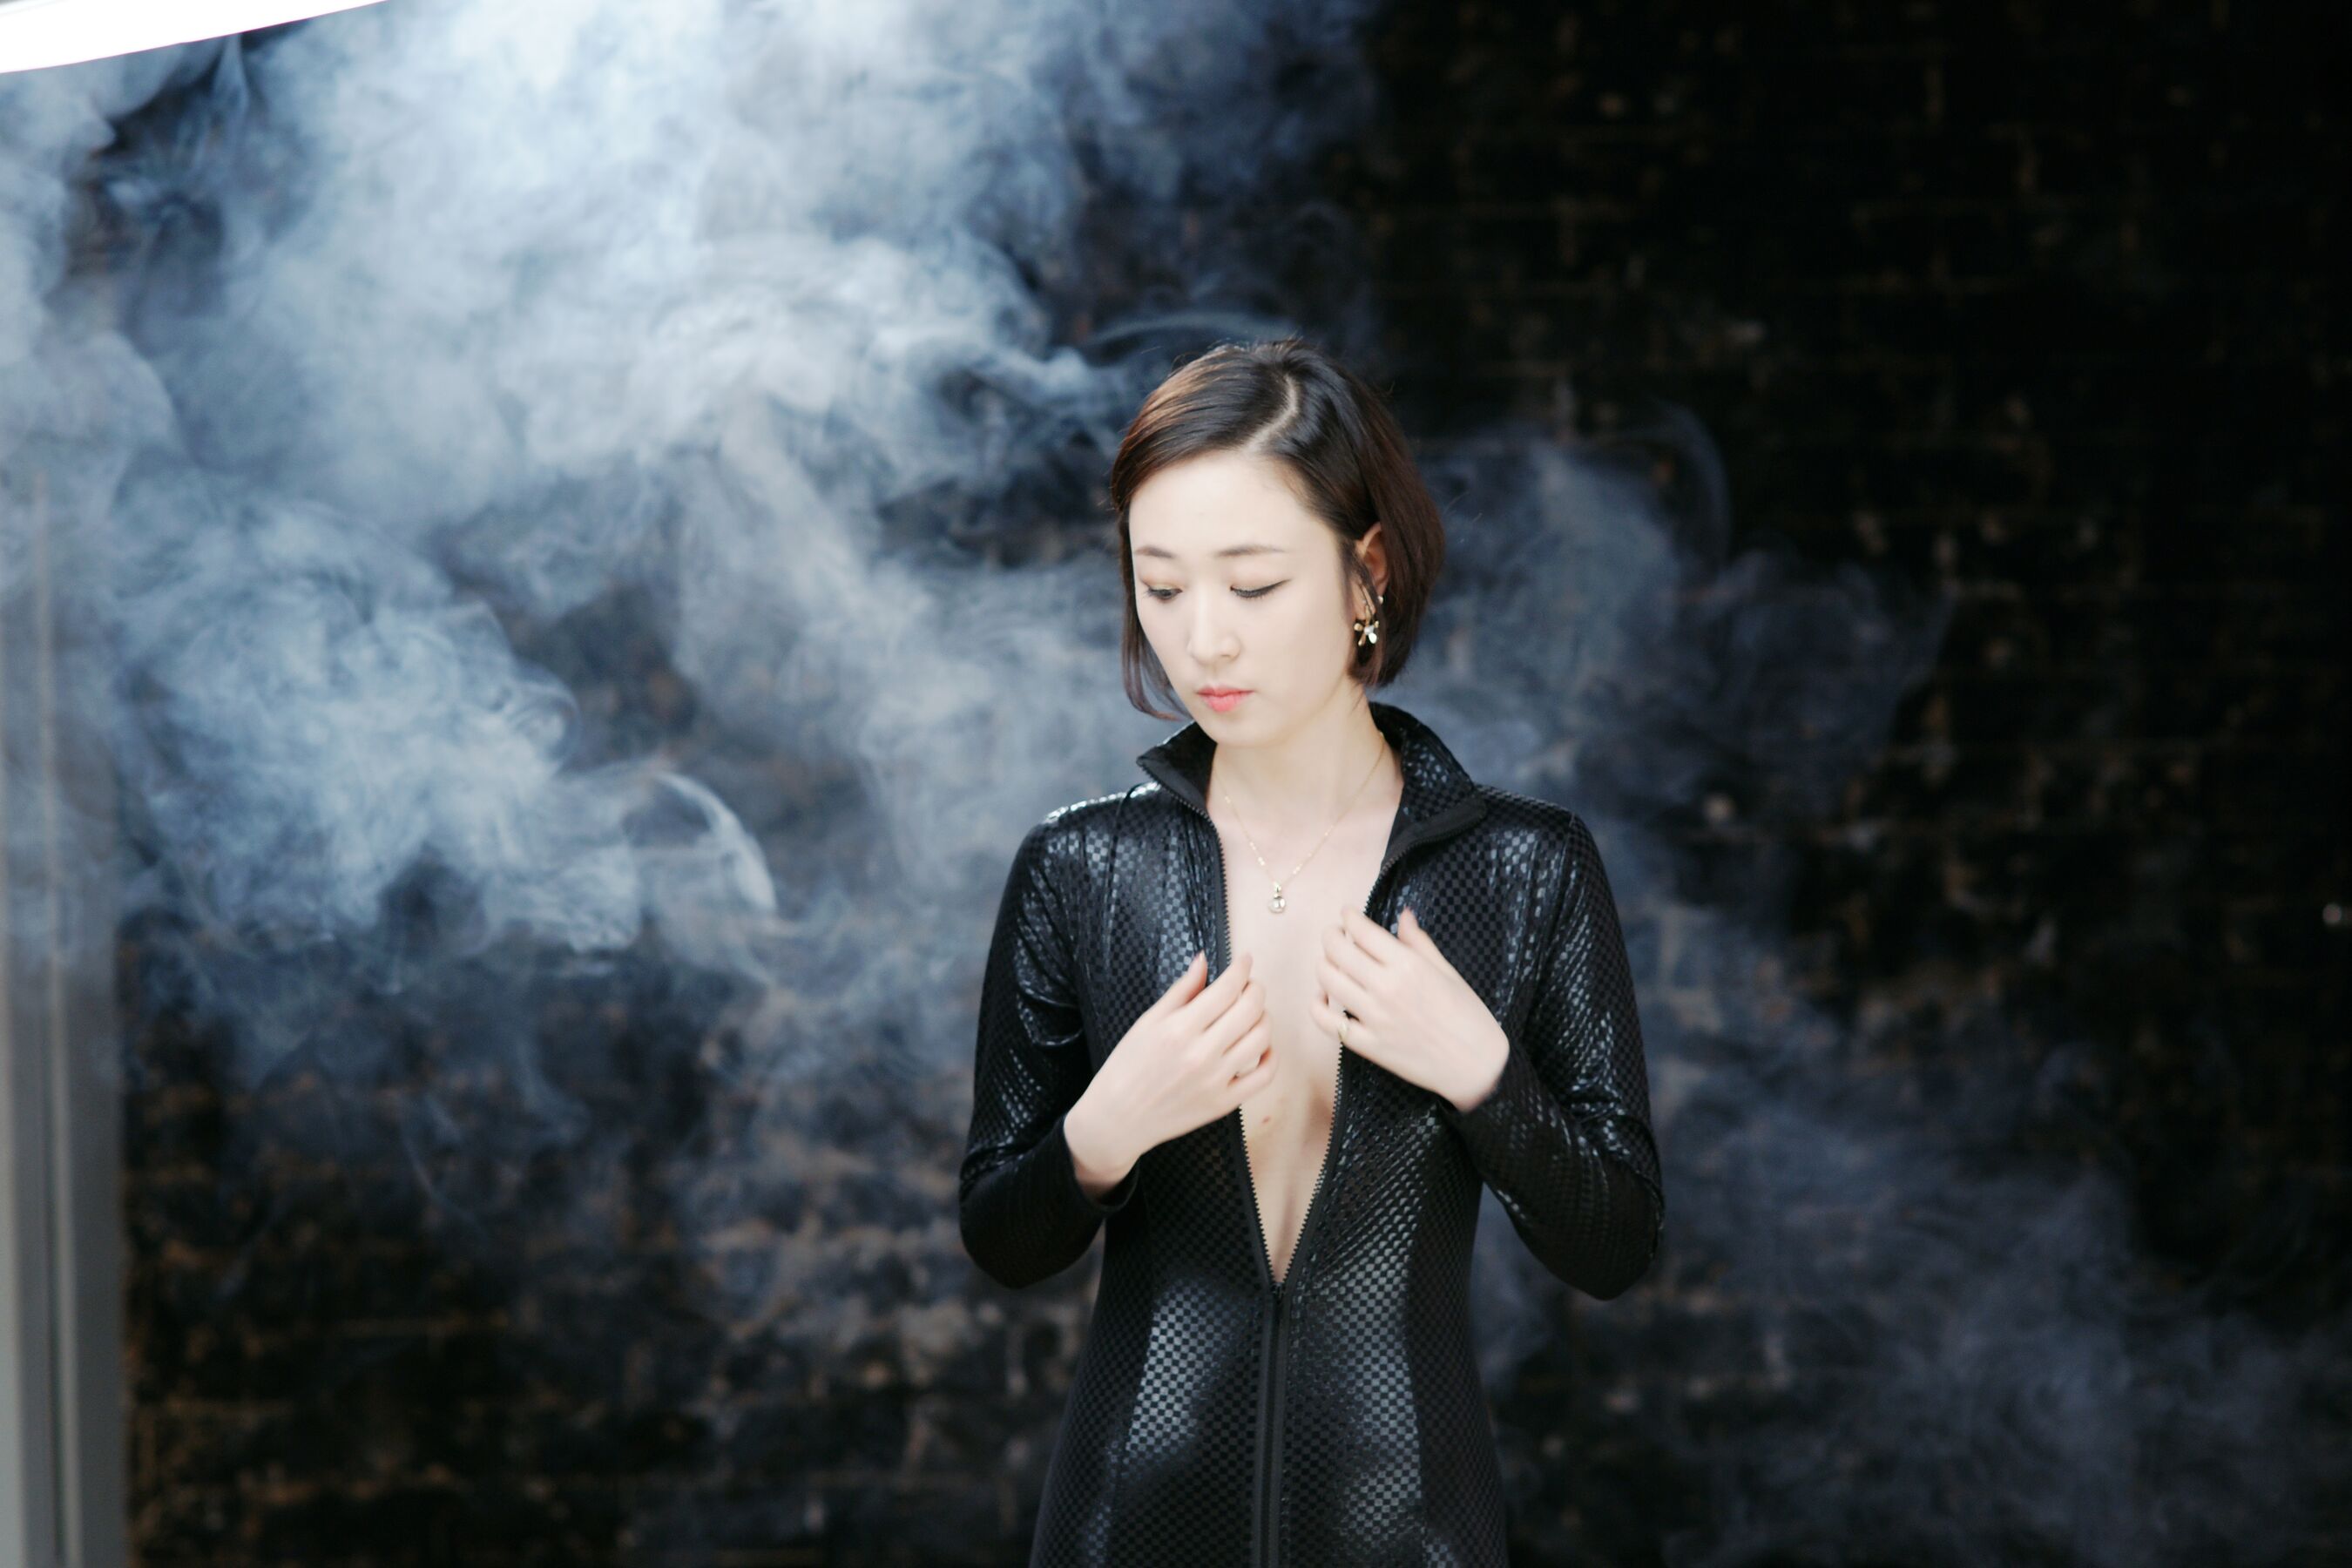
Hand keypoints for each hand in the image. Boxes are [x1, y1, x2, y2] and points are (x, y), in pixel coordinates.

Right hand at [1068, 951, 1276, 1186]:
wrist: (1119, 1117)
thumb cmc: (1128, 1066)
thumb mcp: (1148, 1021)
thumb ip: (1181, 990)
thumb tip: (1203, 960)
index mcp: (1179, 1029)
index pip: (1226, 989)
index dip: (1242, 969)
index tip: (1245, 960)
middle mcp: (1201, 1054)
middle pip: (1250, 1010)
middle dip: (1255, 989)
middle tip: (1249, 986)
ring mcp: (1215, 1080)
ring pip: (1261, 1038)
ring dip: (1263, 1018)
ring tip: (1253, 1014)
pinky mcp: (1224, 1103)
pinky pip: (1264, 1076)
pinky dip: (1270, 1056)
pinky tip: (1261, 1046)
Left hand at [1310, 906, 1507, 1111]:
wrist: (1476, 1066)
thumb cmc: (1469, 1017)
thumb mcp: (1448, 972)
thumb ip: (1419, 942)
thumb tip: (1404, 915)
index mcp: (1408, 966)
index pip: (1362, 930)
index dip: (1348, 917)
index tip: (1347, 915)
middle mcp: (1386, 988)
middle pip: (1337, 950)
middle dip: (1332, 935)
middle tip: (1337, 935)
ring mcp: (1373, 1018)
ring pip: (1327, 979)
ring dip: (1325, 964)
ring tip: (1334, 963)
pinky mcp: (1367, 1045)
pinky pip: (1326, 1021)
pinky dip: (1317, 1005)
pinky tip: (1324, 996)